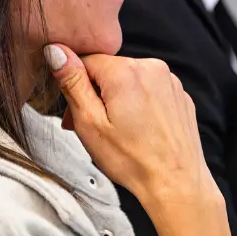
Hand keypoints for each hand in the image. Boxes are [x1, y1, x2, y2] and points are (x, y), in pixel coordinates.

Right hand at [44, 44, 230, 235]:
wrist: (177, 184)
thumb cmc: (133, 160)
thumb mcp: (90, 123)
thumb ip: (72, 83)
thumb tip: (57, 51)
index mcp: (125, 71)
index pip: (86, 61)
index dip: (74, 87)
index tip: (74, 114)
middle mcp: (151, 67)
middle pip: (109, 70)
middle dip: (96, 95)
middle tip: (92, 128)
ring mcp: (170, 81)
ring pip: (129, 80)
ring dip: (117, 100)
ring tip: (117, 133)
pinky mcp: (180, 96)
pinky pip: (150, 91)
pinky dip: (139, 105)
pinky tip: (138, 131)